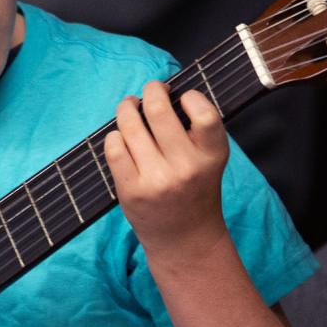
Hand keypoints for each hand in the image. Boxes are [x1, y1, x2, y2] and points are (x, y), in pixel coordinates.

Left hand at [102, 80, 227, 256]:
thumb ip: (196, 132)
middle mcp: (186, 167)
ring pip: (131, 127)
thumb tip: (165, 92)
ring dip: (127, 107)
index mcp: (212, 156)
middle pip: (159, 112)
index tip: (182, 95)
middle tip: (151, 89)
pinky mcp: (131, 190)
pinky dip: (114, 135)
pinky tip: (120, 134)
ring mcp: (156, 179)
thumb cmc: (195, 189)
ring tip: (129, 104)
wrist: (185, 237)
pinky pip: (114, 148)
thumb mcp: (210, 161)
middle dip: (151, 91)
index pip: (204, 114)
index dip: (190, 96)